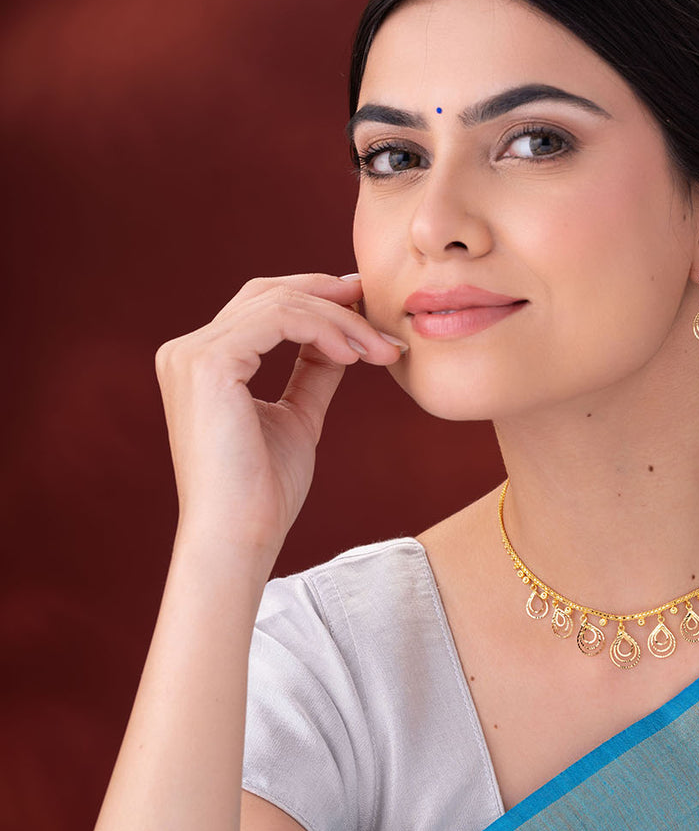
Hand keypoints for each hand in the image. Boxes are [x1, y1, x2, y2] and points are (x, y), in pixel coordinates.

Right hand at [154, 273, 404, 555]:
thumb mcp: (297, 418)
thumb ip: (313, 373)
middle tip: (378, 305)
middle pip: (269, 293)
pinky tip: (353, 354)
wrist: (238, 538)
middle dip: (331, 295)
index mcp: (202, 363)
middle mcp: (187, 351)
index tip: (367, 308)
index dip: (317, 298)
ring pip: (281, 303)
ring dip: (341, 320)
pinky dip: (324, 329)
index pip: (261, 306)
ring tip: (379, 349)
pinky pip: (280, 319)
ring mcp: (192, 354)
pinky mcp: (209, 363)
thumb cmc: (263, 493)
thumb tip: (343, 340)